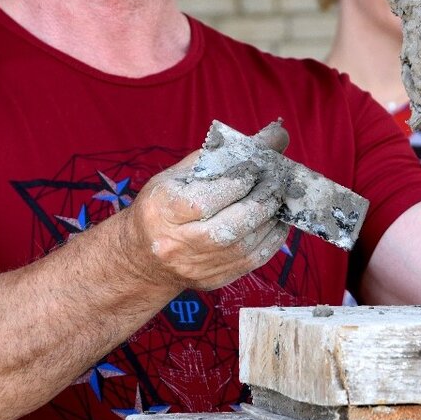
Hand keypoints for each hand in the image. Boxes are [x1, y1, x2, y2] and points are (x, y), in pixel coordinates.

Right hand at [120, 122, 290, 293]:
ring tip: (278, 200)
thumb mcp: (178, 175)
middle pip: (229, 227)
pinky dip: (270, 242)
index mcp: (164, 211)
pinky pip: (250, 263)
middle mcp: (177, 244)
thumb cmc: (162, 206)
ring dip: (270, 221)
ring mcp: (195, 267)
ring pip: (244, 247)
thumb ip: (222, 155)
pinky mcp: (211, 281)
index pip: (207, 200)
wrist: (142, 257)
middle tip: (276, 183)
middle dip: (260, 202)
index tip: (256, 166)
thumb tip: (270, 138)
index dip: (238, 182)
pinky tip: (276, 223)